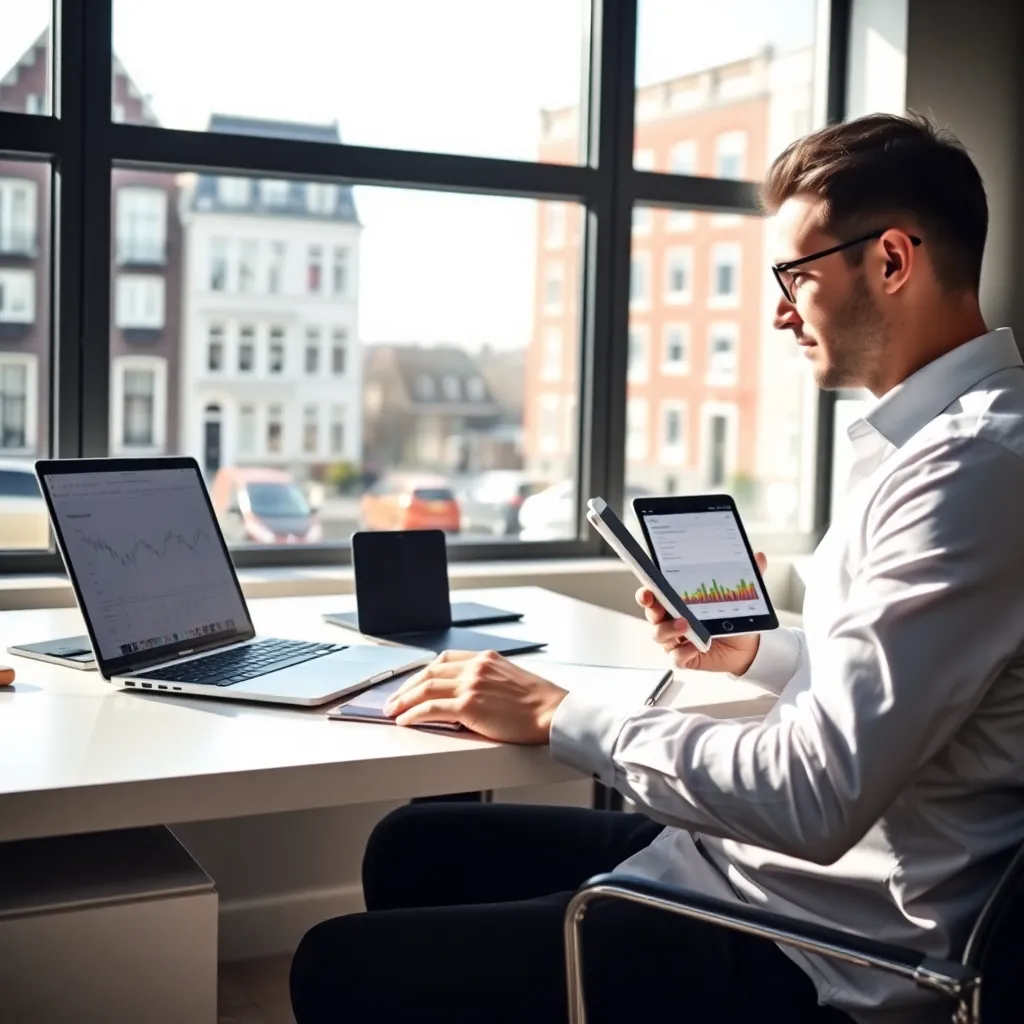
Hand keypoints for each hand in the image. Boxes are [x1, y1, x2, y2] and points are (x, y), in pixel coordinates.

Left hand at [382, 650, 568, 743]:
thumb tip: (465, 696)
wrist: (554, 714)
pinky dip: (413, 714)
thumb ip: (486, 680)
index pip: (444, 658)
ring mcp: (471, 685)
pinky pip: (431, 708)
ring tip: (392, 712)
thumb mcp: (511, 679)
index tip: (412, 683)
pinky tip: (405, 721)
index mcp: (486, 658)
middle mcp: (476, 667)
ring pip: (425, 688)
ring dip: (404, 701)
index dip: (423, 672)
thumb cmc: (539, 703)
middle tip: (393, 700)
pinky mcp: (469, 706)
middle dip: (406, 687)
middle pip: (429, 672)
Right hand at [636, 552, 767, 674]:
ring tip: (684, 625)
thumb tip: (758, 557)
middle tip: (655, 602)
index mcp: (678, 600)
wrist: (747, 647)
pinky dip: (682, 653)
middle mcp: (671, 619)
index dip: (647, 590)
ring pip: (659, 635)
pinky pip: (675, 657)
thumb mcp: (740, 594)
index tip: (647, 588)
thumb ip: (747, 575)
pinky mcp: (685, 657)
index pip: (655, 593)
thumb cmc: (733, 618)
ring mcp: (676, 639)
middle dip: (650, 607)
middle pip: (651, 613)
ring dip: (667, 629)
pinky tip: (694, 648)